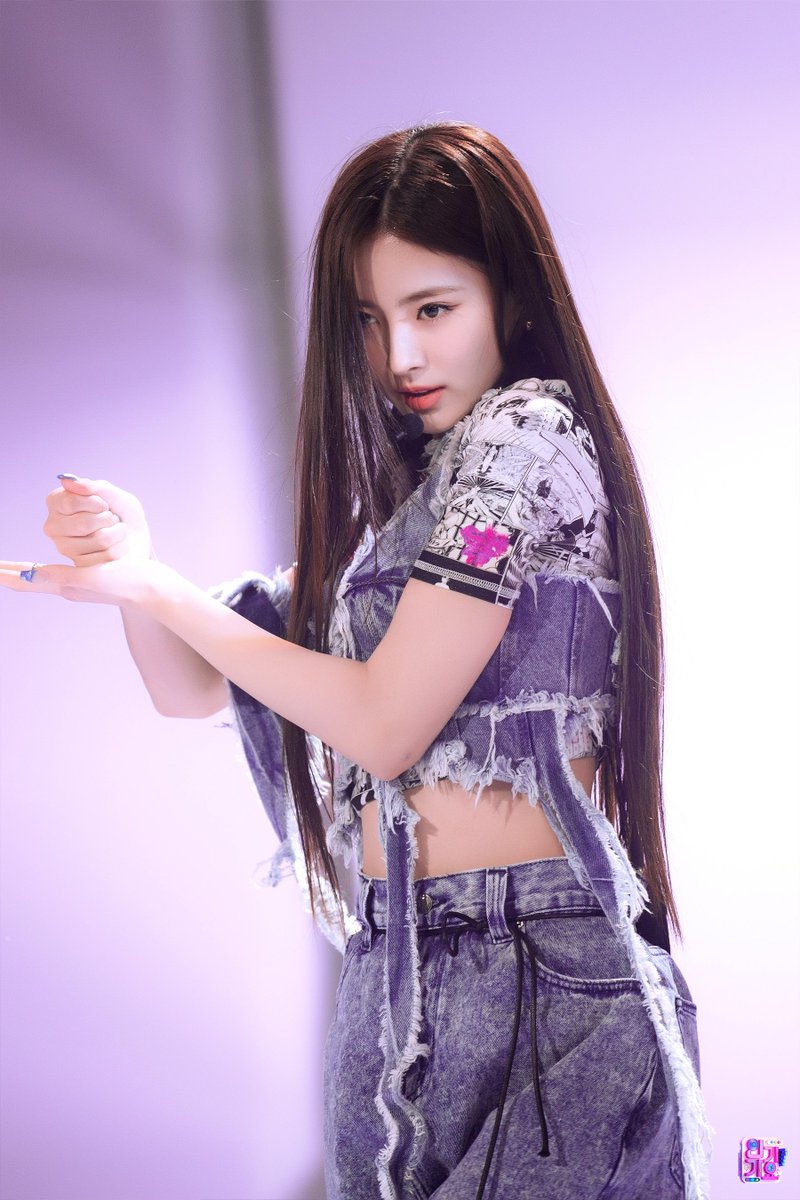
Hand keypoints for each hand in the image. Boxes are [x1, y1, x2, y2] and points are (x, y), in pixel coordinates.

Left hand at [0, 555, 174, 607]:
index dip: (4, 573)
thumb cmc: (131, 582)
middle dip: (7, 572)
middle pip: (27, 580)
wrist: (156, 591)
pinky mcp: (88, 579)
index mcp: (66, 585)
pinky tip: (41, 565)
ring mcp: (77, 586)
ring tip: (6, 566)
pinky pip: (54, 573)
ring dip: (22, 570)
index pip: (25, 580)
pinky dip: (39, 567)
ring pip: (39, 576)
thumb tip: (30, 572)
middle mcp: (67, 587)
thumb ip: (62, 575)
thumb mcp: (96, 576)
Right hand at [43, 475, 153, 565]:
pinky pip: (107, 556)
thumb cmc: (123, 514)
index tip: (104, 504)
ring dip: (117, 532)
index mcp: (56, 503)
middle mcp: (53, 527)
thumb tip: (66, 480)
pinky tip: (118, 545)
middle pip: (83, 524)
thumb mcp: (115, 495)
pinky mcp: (81, 568)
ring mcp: (64, 549)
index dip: (97, 503)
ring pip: (98, 540)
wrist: (138, 538)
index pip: (71, 502)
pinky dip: (121, 547)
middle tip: (112, 518)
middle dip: (107, 519)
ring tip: (116, 531)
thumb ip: (95, 487)